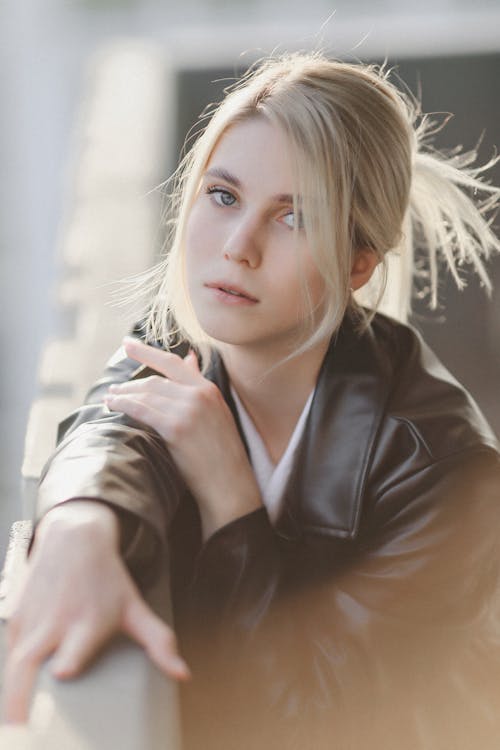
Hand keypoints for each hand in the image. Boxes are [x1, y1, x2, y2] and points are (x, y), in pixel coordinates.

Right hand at [2, 501, 188, 723]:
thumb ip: (158, 642)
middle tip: (19, 731)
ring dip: (10, 696)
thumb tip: (183, 674)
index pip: (75, 645)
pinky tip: (16, 699)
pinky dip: (9, 676)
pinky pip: (9, 651)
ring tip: (13, 729)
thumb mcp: (134, 608)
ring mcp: (32, 620)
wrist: (74, 538)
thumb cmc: (107, 579)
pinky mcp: (16, 618)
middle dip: (21, 699)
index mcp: (87, 622)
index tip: (64, 671)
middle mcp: (56, 622)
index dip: (69, 659)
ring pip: (13, 662)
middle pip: (28, 662)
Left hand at [104, 338, 261, 537]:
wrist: (230, 484)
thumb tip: (189, 358)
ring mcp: (189, 410)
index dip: (147, 351)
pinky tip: (112, 406)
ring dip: (123, 395)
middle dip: (130, 385)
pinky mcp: (177, 427)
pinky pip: (143, 410)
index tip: (127, 344)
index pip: (173, 362)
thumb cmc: (221, 454)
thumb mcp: (216, 413)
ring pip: (146, 394)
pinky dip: (124, 405)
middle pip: (155, 381)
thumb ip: (199, 386)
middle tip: (114, 389)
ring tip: (110, 398)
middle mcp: (199, 395)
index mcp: (209, 389)